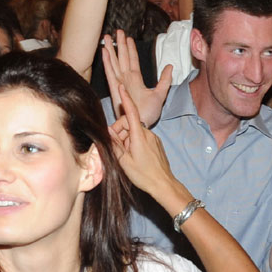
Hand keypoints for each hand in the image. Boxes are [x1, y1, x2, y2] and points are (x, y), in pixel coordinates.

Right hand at [101, 30, 171, 128]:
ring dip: (111, 49)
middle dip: (119, 44)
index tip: (128, 38)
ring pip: (114, 62)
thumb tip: (171, 66)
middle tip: (116, 31)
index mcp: (136, 79)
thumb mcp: (160, 94)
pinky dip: (107, 61)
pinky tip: (104, 52)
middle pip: (122, 57)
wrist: (140, 124)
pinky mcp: (114, 88)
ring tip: (106, 37)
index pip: (133, 60)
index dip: (131, 49)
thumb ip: (165, 80)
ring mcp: (119, 82)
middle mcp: (126, 78)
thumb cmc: (148, 113)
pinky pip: (110, 72)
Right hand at [108, 81, 178, 200]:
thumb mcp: (124, 161)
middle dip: (120, 133)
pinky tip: (134, 157)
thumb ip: (115, 144)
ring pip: (134, 133)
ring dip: (127, 140)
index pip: (131, 112)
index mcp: (139, 135)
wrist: (164, 184)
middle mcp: (147, 133)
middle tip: (117, 149)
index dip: (125, 98)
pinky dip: (134, 143)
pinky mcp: (156, 144)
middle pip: (129, 125)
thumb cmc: (144, 175)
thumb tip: (108, 132)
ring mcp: (153, 138)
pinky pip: (141, 138)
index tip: (121, 87)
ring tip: (126, 157)